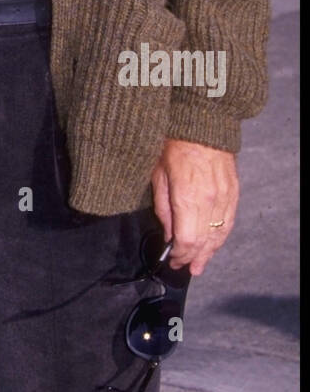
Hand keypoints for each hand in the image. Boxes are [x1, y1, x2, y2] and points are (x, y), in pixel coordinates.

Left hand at [151, 138, 237, 276]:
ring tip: (201, 265)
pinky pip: (229, 222)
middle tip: (185, 268)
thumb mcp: (158, 175)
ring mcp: (224, 198)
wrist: (203, 123)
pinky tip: (214, 244)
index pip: (186, 241)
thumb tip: (168, 234)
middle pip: (204, 242)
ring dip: (210, 252)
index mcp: (187, 199)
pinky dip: (221, 237)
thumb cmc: (173, 145)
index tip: (172, 260)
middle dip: (194, 258)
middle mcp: (209, 202)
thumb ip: (163, 208)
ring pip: (219, 235)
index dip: (180, 255)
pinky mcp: (234, 192)